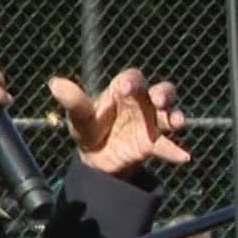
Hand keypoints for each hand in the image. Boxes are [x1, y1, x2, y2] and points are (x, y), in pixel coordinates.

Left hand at [47, 70, 190, 174]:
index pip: (131, 79)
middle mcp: (141, 103)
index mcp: (121, 91)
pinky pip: (167, 145)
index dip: (131, 81)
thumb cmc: (89, 129)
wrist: (96, 158)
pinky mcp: (153, 143)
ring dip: (174, 116)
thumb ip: (73, 102)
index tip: (126, 88)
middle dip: (163, 94)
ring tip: (178, 122)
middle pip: (159, 91)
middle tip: (160, 100)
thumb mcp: (78, 118)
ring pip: (168, 114)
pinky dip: (175, 150)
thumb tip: (55, 83)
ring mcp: (150, 122)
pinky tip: (183, 157)